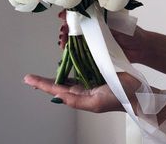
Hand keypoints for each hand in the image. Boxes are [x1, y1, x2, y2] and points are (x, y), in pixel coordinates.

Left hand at [24, 72, 139, 112]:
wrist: (136, 92)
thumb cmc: (118, 98)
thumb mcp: (96, 102)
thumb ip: (77, 100)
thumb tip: (59, 95)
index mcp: (79, 97)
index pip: (56, 90)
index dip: (42, 84)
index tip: (28, 79)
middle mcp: (81, 90)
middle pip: (58, 85)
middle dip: (44, 81)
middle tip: (30, 77)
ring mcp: (87, 82)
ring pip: (67, 77)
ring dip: (55, 74)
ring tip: (42, 74)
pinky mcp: (95, 73)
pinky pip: (79, 70)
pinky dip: (70, 67)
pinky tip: (66, 63)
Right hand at [58, 9, 146, 63]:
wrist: (140, 49)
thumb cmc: (132, 32)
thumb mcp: (117, 22)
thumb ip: (104, 20)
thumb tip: (89, 15)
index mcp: (99, 16)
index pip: (81, 12)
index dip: (71, 14)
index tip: (62, 16)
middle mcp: (94, 26)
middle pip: (75, 25)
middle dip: (66, 27)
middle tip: (62, 31)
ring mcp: (94, 38)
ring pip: (76, 36)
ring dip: (66, 38)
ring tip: (62, 41)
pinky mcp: (94, 49)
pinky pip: (80, 48)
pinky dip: (71, 48)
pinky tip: (65, 48)